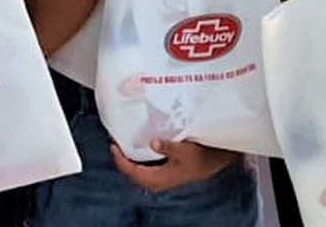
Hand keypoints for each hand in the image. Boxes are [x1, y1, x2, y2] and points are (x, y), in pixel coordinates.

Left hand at [110, 139, 237, 193]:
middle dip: (120, 160)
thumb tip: (154, 143)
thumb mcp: (184, 150)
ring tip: (120, 144)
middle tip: (114, 143)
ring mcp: (159, 179)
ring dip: (127, 160)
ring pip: (136, 173)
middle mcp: (157, 181)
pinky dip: (135, 160)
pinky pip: (142, 170)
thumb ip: (168, 147)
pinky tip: (133, 149)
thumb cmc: (199, 156)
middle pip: (131, 174)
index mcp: (160, 178)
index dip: (120, 160)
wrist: (212, 161)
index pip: (132, 172)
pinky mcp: (162, 174)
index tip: (113, 146)